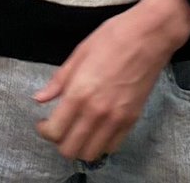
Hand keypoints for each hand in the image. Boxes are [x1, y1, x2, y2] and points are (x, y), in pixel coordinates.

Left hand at [35, 0, 189, 161]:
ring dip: (80, 146)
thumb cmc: (113, 37)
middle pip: (70, 150)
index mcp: (79, 93)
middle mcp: (96, 112)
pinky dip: (100, 143)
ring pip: (90, 154)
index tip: (44, 122)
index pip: (54, 132)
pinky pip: (112, 147)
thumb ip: (59, 81)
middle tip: (59, 126)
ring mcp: (116, 119)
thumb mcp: (80, 53)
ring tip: (78, 129)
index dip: (44, 131)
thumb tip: (39, 99)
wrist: (150, 35)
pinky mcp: (132, 119)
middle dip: (59, 141)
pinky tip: (97, 127)